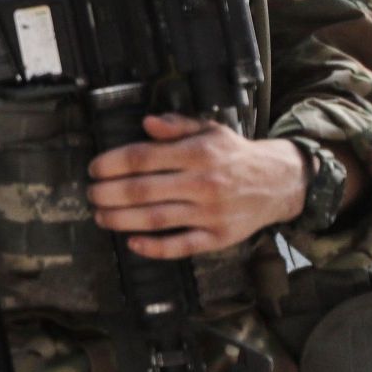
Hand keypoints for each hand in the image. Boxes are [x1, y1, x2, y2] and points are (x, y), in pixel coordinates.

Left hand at [87, 114, 309, 258]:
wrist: (281, 182)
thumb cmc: (234, 155)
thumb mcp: (210, 130)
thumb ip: (177, 125)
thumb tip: (146, 123)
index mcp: (199, 153)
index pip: (143, 157)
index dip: (111, 163)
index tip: (94, 169)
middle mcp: (204, 183)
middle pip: (143, 190)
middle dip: (108, 193)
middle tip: (91, 194)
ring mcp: (211, 212)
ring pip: (156, 219)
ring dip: (121, 220)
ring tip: (101, 215)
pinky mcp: (219, 237)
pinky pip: (181, 246)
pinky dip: (154, 248)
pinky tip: (132, 243)